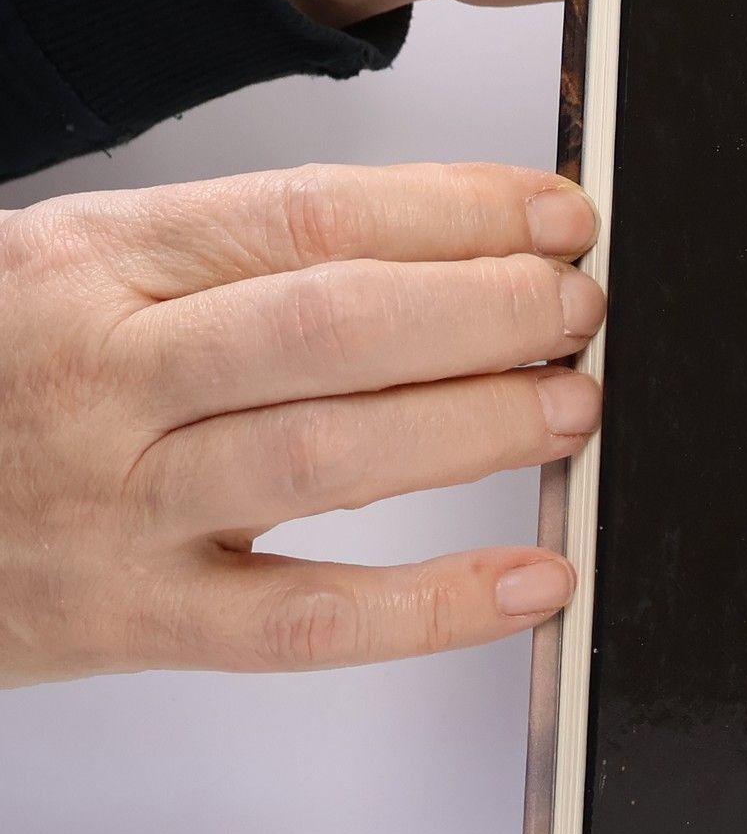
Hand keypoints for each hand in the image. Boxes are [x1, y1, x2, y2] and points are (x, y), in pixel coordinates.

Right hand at [0, 163, 604, 686]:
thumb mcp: (77, 266)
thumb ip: (233, 256)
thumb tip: (440, 244)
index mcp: (100, 260)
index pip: (311, 217)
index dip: (459, 213)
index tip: (556, 216)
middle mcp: (111, 374)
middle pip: (336, 326)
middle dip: (489, 310)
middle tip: (582, 308)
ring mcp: (120, 504)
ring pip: (329, 458)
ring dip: (477, 427)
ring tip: (573, 406)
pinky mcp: (132, 620)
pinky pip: (303, 621)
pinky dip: (432, 607)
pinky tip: (532, 579)